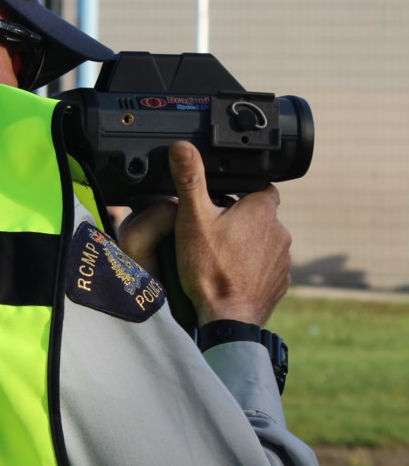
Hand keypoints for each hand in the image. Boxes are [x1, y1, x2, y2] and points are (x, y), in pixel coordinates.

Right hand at [169, 141, 290, 325]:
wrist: (228, 318)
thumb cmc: (210, 268)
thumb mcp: (193, 219)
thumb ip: (190, 180)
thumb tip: (182, 147)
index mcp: (262, 209)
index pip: (259, 186)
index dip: (241, 189)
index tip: (222, 199)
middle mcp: (280, 231)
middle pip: (261, 215)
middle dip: (241, 219)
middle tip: (213, 230)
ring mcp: (283, 259)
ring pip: (264, 242)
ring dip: (248, 245)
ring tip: (220, 256)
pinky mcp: (280, 283)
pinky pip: (267, 268)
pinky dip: (252, 269)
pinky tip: (231, 276)